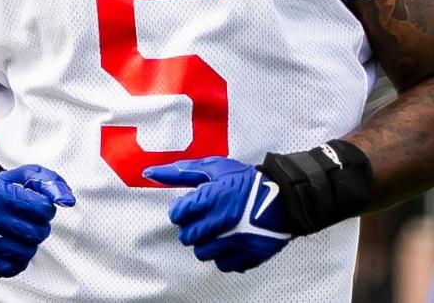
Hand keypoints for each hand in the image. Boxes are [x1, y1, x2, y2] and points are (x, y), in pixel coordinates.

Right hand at [0, 164, 74, 277]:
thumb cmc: (7, 189)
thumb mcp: (29, 176)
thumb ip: (52, 184)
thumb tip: (68, 201)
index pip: (42, 209)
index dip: (46, 208)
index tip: (38, 204)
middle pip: (36, 234)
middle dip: (40, 227)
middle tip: (30, 220)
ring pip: (26, 253)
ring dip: (30, 244)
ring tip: (20, 232)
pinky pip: (13, 268)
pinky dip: (18, 259)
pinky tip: (11, 244)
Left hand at [145, 156, 291, 272]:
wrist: (284, 198)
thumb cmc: (247, 181)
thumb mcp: (214, 168)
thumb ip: (181, 173)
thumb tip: (149, 174)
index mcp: (209, 198)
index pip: (177, 214)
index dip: (183, 210)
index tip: (192, 207)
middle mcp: (218, 221)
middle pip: (187, 236)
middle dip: (193, 227)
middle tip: (207, 218)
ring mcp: (232, 241)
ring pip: (202, 252)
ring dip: (207, 242)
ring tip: (219, 230)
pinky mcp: (245, 256)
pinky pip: (221, 264)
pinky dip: (224, 255)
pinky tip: (231, 241)